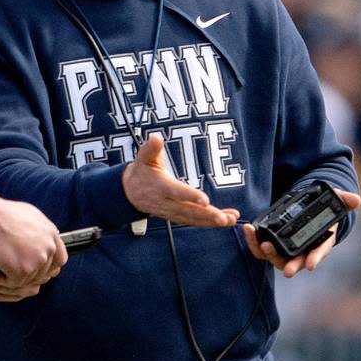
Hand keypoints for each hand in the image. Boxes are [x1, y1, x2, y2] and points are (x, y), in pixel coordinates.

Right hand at [0, 192, 66, 300]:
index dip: (49, 267)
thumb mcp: (28, 215)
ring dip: (11, 278)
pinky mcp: (23, 271)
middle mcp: (48, 247)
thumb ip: (39, 230)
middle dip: (29, 276)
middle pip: (44, 273)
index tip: (39, 270)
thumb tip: (43, 239)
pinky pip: (12, 284)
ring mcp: (37, 260)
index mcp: (51, 234)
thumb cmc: (1, 214)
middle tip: (11, 274)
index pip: (60, 259)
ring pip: (27, 280)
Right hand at [122, 134, 238, 226]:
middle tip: (224, 218)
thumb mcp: (143, 157)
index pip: (176, 192)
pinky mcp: (177, 216)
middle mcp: (167, 202)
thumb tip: (155, 137)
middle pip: (188, 210)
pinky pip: (194, 221)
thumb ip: (151, 148)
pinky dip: (209, 222)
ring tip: (230, 220)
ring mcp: (172, 211)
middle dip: (207, 215)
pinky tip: (225, 221)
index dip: (190, 196)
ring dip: (212, 221)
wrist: (130, 192)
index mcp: (161, 187)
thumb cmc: (142, 171)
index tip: (205, 200)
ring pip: (193, 218)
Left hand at [244, 188, 360, 277]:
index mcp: (319, 242)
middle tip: (286, 269)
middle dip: (290, 265)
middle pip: (295, 261)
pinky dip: (254, 242)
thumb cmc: (321, 209)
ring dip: (268, 253)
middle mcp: (302, 249)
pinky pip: (260, 247)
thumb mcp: (334, 202)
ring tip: (263, 244)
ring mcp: (284, 248)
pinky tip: (248, 230)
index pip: (318, 253)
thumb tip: (356, 200)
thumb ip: (343, 200)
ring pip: (275, 257)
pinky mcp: (270, 242)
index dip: (315, 259)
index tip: (310, 265)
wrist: (306, 208)